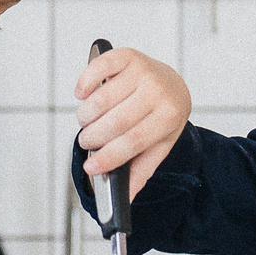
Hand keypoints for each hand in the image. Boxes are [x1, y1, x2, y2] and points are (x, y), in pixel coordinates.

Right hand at [74, 46, 192, 194]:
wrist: (173, 85)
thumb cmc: (160, 119)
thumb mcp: (158, 146)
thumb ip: (141, 170)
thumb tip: (124, 199)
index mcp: (171, 116)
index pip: (135, 140)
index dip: (109, 156)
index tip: (90, 168)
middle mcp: (159, 90)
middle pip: (116, 121)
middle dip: (93, 137)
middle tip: (85, 142)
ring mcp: (144, 70)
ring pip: (102, 98)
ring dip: (86, 115)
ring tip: (86, 123)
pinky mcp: (128, 55)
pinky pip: (98, 69)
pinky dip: (84, 84)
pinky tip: (82, 95)